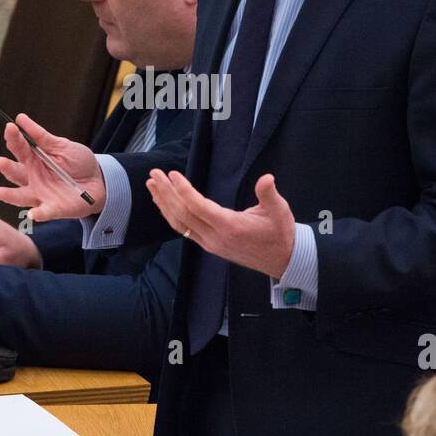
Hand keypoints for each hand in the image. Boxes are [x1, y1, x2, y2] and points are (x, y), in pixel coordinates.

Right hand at [0, 112, 104, 221]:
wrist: (99, 181)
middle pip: (16, 173)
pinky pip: (44, 212)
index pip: (19, 148)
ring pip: (21, 196)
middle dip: (6, 167)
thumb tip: (20, 118)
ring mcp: (40, 195)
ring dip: (10, 195)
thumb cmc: (78, 163)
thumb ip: (42, 136)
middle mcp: (32, 178)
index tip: (10, 127)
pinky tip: (33, 214)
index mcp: (34, 160)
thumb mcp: (62, 146)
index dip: (13, 138)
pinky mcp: (52, 209)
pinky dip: (39, 214)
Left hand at [145, 171, 295, 278]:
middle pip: (183, 214)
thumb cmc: (280, 233)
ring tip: (152, 186)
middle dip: (166, 193)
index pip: (198, 207)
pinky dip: (171, 215)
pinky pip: (185, 230)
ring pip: (180, 224)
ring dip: (164, 204)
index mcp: (230, 227)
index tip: (172, 174)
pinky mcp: (210, 246)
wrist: (283, 260)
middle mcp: (215, 238)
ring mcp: (210, 244)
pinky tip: (165, 204)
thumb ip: (269, 194)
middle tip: (154, 174)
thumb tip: (267, 178)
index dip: (183, 190)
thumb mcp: (279, 211)